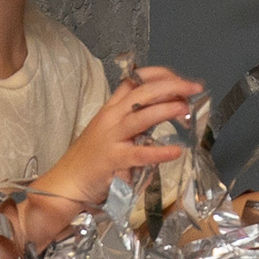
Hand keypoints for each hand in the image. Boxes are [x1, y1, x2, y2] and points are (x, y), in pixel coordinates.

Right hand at [18, 66, 204, 249]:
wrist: (65, 183)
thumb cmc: (89, 161)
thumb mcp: (110, 133)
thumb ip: (132, 123)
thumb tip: (162, 113)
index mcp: (111, 108)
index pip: (135, 80)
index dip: (160, 75)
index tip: (180, 79)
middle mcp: (110, 117)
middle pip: (142, 92)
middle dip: (171, 86)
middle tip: (193, 88)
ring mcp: (110, 138)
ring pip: (141, 116)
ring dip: (165, 109)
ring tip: (185, 108)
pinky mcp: (112, 160)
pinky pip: (139, 154)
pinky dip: (158, 152)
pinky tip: (175, 151)